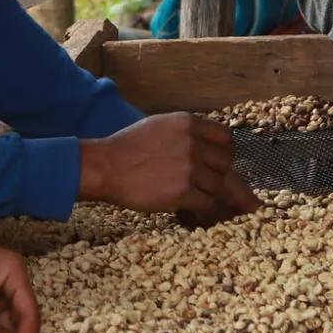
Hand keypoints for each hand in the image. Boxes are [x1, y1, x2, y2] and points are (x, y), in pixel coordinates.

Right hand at [79, 113, 262, 221]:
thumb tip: (210, 148)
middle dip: (217, 173)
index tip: (216, 160)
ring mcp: (190, 168)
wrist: (106, 166)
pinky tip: (191, 208)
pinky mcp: (183, 193)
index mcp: (188, 123)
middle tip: (204, 181)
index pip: (225, 137)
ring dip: (208, 193)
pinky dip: (202, 209)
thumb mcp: (160, 126)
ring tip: (194, 196)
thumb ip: (188, 133)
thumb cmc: (128, 146)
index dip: (224, 151)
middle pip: (225, 163)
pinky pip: (207, 203)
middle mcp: (193, 143)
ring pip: (218, 186)